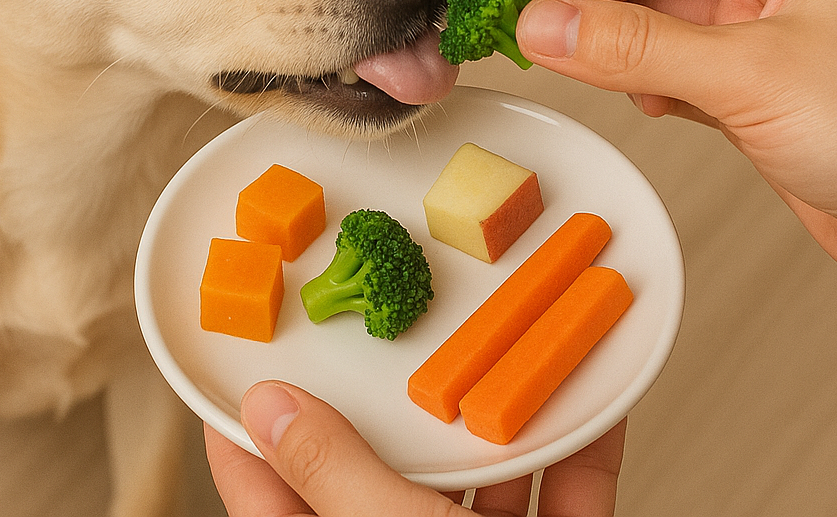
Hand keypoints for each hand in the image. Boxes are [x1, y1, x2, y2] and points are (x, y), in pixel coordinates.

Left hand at [204, 381, 625, 515]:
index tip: (248, 363)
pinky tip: (589, 399)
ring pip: (475, 487)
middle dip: (398, 407)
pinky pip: (557, 506)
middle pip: (380, 475)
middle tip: (393, 336)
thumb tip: (265, 409)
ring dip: (496, 422)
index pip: (265, 493)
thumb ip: (332, 476)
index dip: (250, 428)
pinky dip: (574, 455)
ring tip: (498, 352)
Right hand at [516, 0, 836, 279]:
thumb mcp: (754, 73)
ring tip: (564, 51)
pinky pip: (677, 65)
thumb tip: (546, 21)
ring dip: (611, 34)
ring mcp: (772, 35)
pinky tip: (633, 93)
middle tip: (533, 13)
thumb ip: (637, 45)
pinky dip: (642, 77)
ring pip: (663, 13)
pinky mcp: (761, 92)